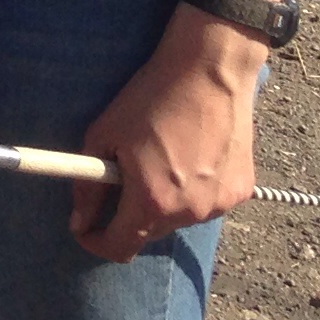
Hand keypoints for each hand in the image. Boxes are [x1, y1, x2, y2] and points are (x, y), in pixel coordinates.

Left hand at [69, 5, 265, 263]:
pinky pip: (206, 202)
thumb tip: (78, 220)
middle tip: (121, 177)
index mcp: (152, 202)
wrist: (209, 71)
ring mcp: (219, 204)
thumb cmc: (151, 98)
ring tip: (159, 158)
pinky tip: (190, 155)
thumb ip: (87, 187)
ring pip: (179, 218)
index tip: (85, 226)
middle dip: (128, 214)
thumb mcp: (103, 136)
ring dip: (163, 201)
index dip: (95, 241)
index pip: (119, 248)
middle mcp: (189, 213)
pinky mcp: (241, 191)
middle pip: (149, 233)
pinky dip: (192, 190)